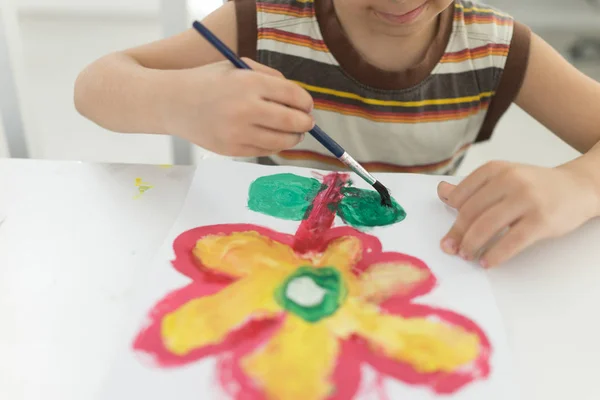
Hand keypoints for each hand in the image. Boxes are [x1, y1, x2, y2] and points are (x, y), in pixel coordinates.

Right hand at [160, 58, 313, 156]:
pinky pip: (264, 151)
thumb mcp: (238, 67)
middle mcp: (245, 108)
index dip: (306, 103)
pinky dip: (273, 146)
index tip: (307, 106)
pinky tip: (271, 138)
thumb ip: (270, 78)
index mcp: (249, 82)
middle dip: (305, 124)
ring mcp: (238, 132)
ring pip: (281, 141)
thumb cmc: (209, 81)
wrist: (173, 102)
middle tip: (307, 123)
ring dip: (293, 138)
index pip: (294, 96)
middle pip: (292, 122)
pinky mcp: (232, 149)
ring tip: (294, 133)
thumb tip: (300, 101)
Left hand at [437, 161, 599, 267]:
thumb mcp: (502, 178)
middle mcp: (510, 180)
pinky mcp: (541, 220)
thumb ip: (472, 187)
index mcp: (496, 169)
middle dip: (457, 234)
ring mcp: (526, 199)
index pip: (461, 195)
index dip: (451, 217)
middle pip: (471, 212)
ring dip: (471, 246)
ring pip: (487, 226)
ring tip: (467, 256)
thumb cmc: (534, 186)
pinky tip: (487, 262)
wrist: (578, 188)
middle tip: (451, 249)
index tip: (448, 233)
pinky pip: (511, 242)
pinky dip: (495, 255)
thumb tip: (441, 192)